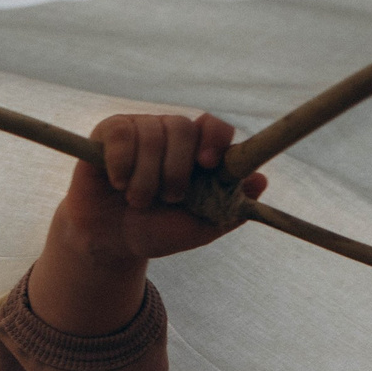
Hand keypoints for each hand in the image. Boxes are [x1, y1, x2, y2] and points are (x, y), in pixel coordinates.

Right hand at [29, 114, 265, 334]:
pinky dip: (122, 165)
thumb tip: (260, 181)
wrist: (111, 243)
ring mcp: (140, 129)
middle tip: (168, 199)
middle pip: (182, 127)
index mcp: (196, 151)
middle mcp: (171, 134)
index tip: (208, 163)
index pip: (213, 126)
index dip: (214, 138)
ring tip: (137, 201)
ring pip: (150, 135)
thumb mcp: (197, 228)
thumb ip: (228, 208)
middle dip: (175, 170)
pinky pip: (121, 136)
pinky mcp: (111, 132)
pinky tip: (118, 183)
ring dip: (145, 180)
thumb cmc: (156, 232)